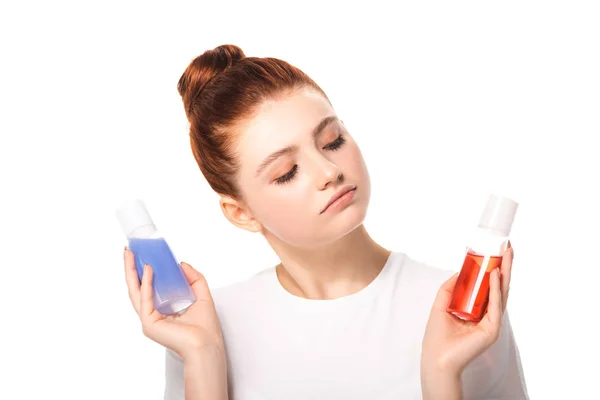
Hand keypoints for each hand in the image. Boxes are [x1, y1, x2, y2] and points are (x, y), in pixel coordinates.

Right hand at [123, 247, 224, 360]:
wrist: (207, 345)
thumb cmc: (205, 328)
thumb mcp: (202, 295)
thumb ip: (194, 278)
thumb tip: (182, 263)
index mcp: (163, 310)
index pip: (149, 288)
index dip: (144, 271)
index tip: (143, 254)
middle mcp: (154, 314)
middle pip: (138, 288)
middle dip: (132, 268)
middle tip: (129, 251)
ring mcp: (149, 320)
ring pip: (135, 292)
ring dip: (132, 272)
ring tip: (130, 255)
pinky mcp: (149, 323)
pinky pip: (145, 299)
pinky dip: (146, 283)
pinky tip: (148, 269)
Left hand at [421, 243, 513, 375]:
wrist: (436, 358)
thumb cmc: (437, 336)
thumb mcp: (442, 304)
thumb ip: (451, 288)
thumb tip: (461, 271)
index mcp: (478, 310)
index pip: (490, 286)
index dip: (494, 269)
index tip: (497, 252)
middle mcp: (487, 315)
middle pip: (499, 287)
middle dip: (505, 267)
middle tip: (508, 248)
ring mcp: (492, 323)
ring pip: (502, 294)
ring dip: (504, 274)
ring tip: (507, 256)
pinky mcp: (492, 330)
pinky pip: (495, 306)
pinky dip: (495, 290)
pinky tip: (495, 275)